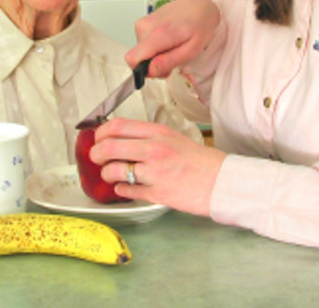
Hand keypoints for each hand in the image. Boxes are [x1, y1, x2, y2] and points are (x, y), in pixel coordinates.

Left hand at [91, 117, 224, 216]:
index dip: (100, 132)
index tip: (98, 138)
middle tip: (96, 158)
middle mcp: (154, 149)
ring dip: (107, 174)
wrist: (222, 182)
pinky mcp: (157, 194)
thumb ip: (149, 137)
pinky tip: (124, 188)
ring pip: (114, 171)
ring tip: (111, 175)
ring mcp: (154, 173)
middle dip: (96, 154)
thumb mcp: (174, 138)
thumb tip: (122, 139)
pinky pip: (127, 191)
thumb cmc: (201, 161)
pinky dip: (121, 190)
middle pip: (108, 147)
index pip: (117, 126)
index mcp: (159, 132)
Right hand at [125, 0, 220, 76]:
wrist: (199, 6)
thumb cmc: (199, 26)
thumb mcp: (191, 50)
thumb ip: (169, 61)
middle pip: (137, 58)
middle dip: (152, 64)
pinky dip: (153, 46)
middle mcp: (146, 26)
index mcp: (158, 34)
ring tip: (171, 47)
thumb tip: (150, 71)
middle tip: (171, 58)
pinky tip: (166, 41)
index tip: (158, 70)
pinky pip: (142, 43)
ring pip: (139, 51)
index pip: (133, 58)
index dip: (143, 70)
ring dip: (154, 55)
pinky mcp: (142, 22)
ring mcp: (143, 22)